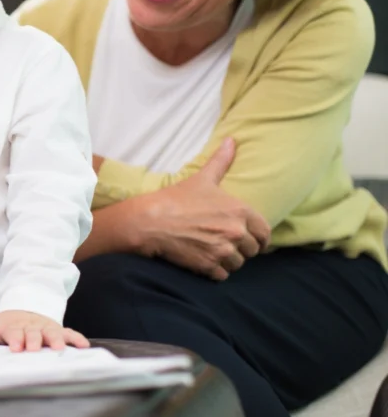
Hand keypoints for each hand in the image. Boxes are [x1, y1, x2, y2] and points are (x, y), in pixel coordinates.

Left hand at [0, 310, 88, 351]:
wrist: (23, 308)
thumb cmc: (8, 323)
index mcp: (15, 326)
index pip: (14, 333)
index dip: (15, 339)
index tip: (15, 348)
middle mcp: (32, 327)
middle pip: (33, 333)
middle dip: (34, 341)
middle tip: (35, 349)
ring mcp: (46, 328)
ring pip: (52, 332)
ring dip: (56, 340)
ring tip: (59, 348)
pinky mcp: (57, 330)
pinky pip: (69, 333)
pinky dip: (76, 338)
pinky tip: (84, 346)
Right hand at [140, 138, 270, 280]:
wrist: (151, 221)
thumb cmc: (176, 199)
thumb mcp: (202, 178)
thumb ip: (221, 161)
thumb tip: (231, 140)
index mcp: (240, 211)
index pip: (265, 233)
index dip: (260, 238)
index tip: (252, 239)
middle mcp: (236, 232)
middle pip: (251, 250)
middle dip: (241, 249)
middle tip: (225, 243)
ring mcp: (223, 250)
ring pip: (238, 264)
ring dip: (228, 260)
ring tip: (214, 252)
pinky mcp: (209, 266)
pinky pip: (223, 275)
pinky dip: (216, 271)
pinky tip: (205, 261)